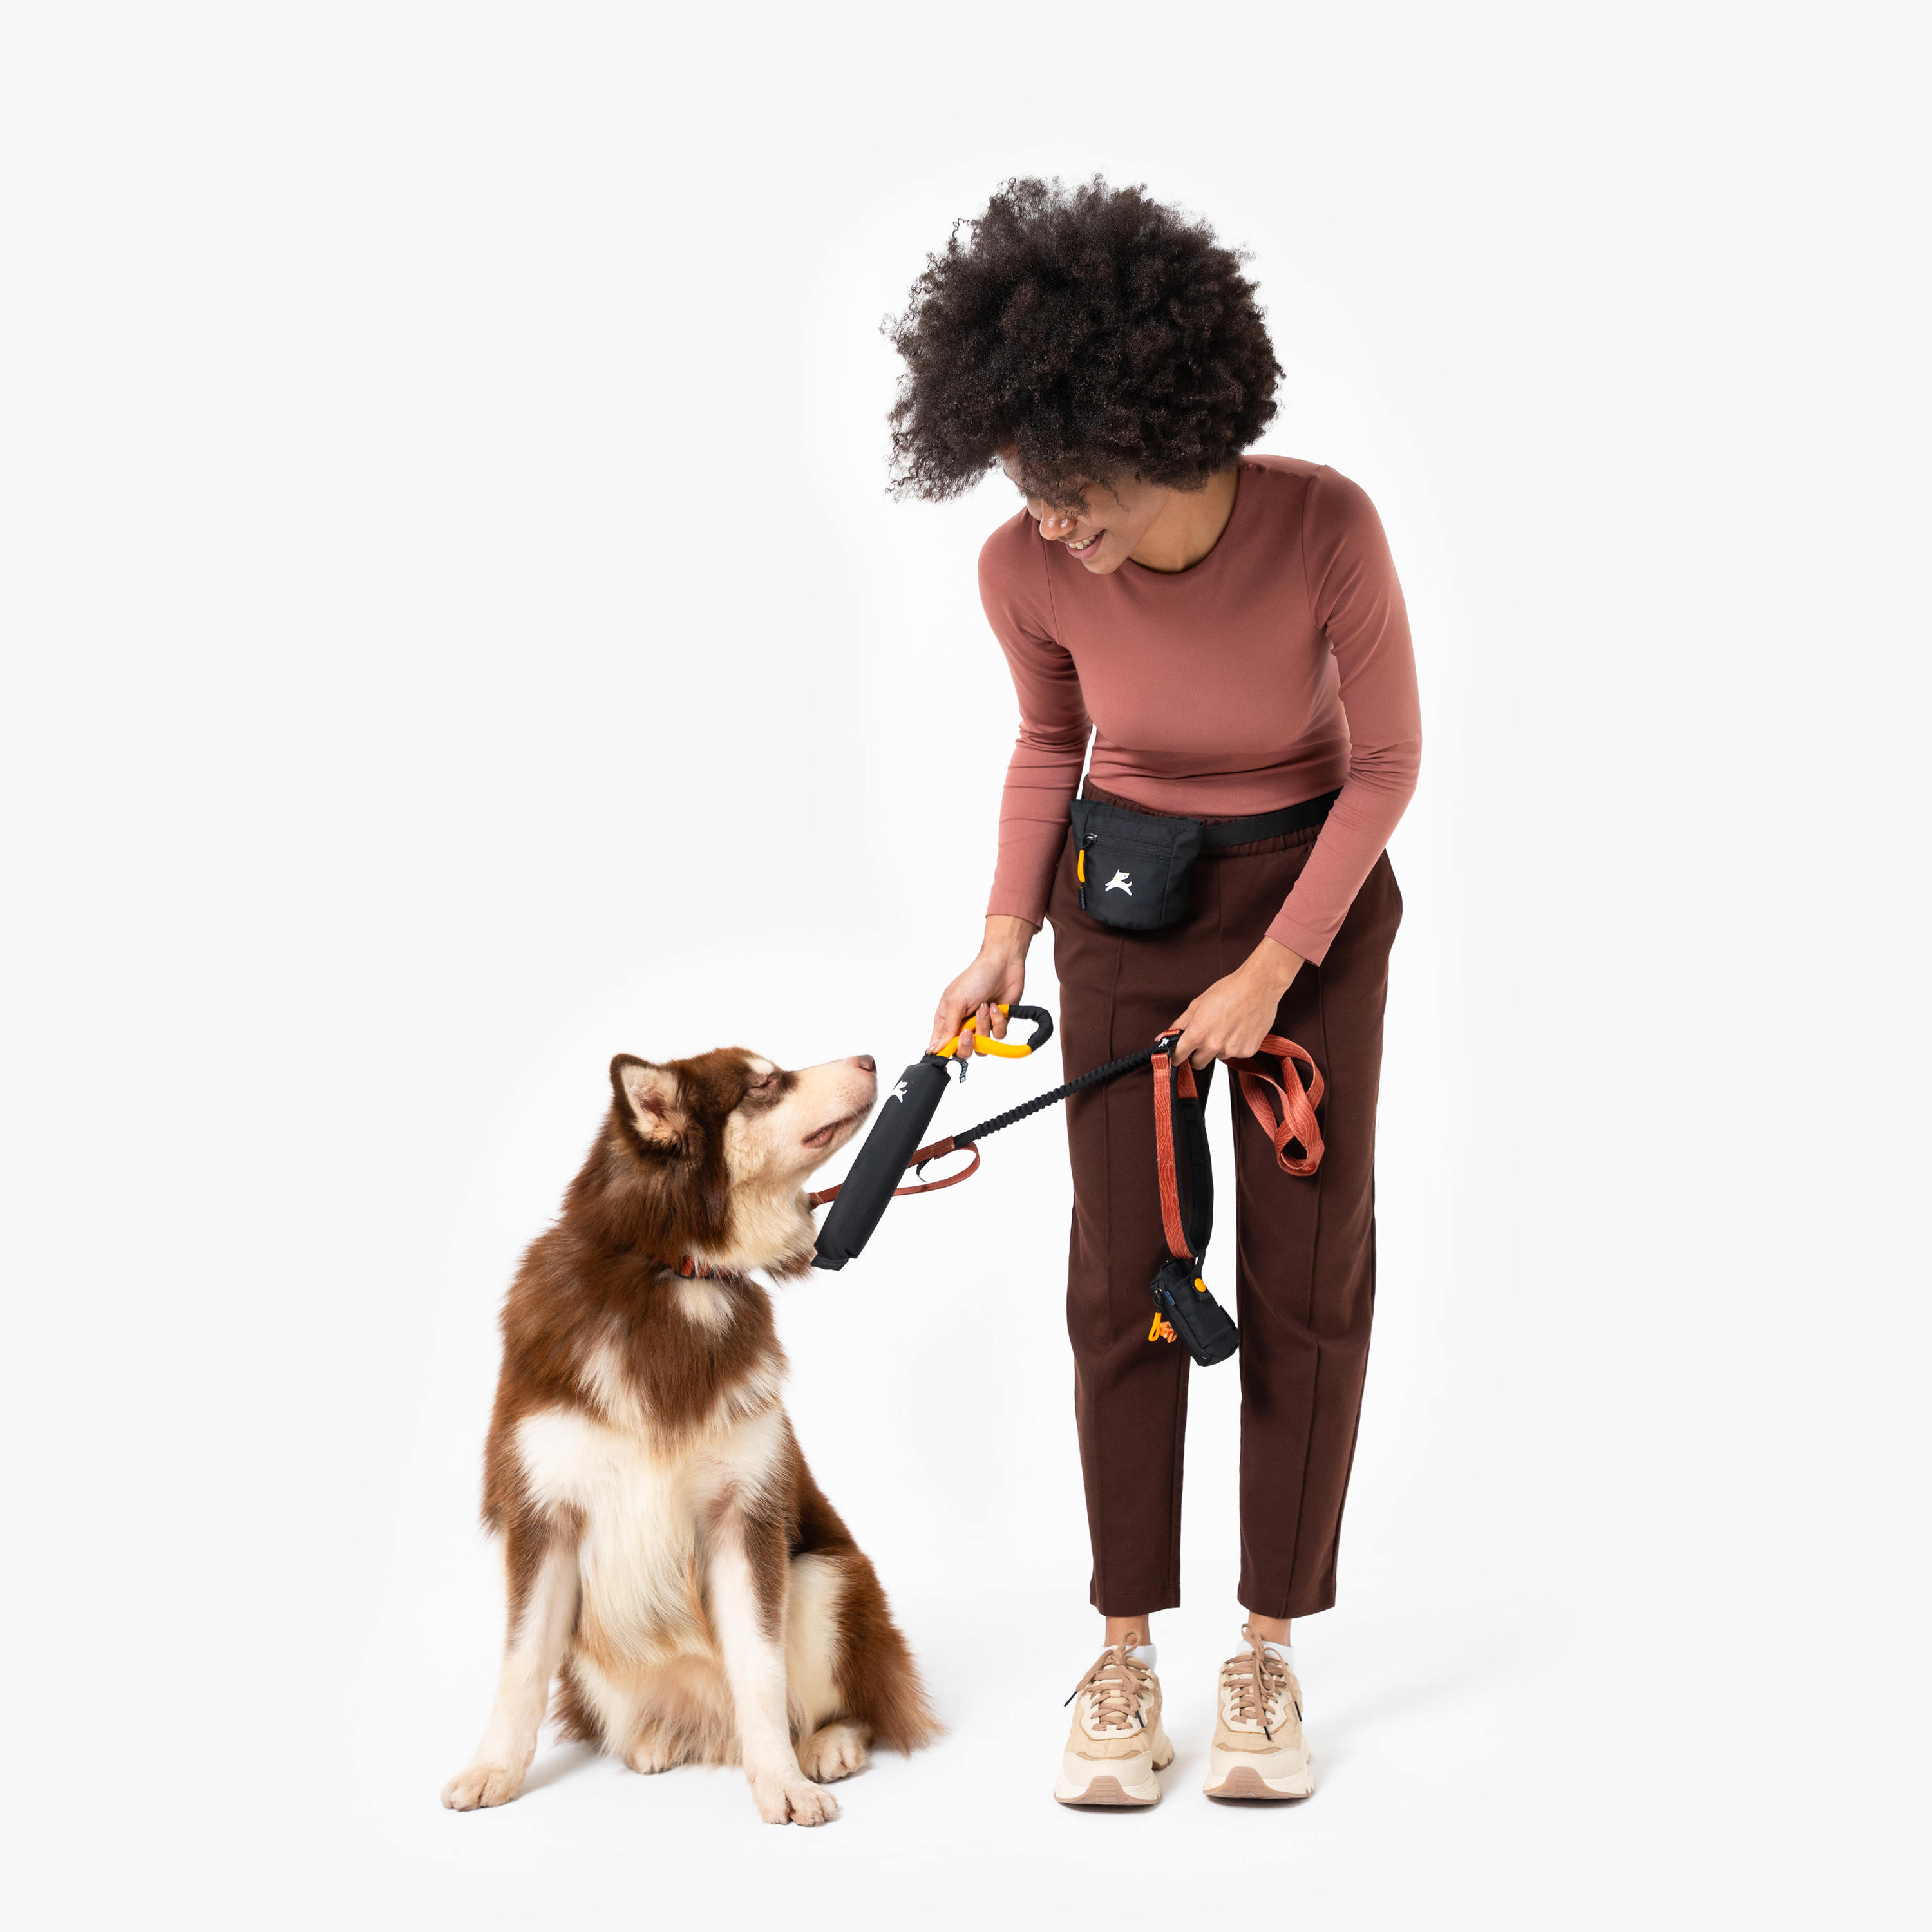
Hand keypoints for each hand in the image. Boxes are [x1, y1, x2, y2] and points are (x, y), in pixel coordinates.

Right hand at [929, 916, 1034, 1055]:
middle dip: (967, 1044)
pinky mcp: (998, 1024)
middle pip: (962, 1051)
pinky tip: (996, 1006)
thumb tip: (934, 1049)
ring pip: (982, 1046)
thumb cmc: (975, 978)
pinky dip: (998, 1021)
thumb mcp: (956, 1003)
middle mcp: (962, 1025)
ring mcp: (981, 1025)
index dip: (943, 1053)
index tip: (948, 1053)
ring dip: (984, 1026)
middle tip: (968, 1031)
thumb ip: (947, 1028)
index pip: (940, 1045)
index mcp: (946, 1020)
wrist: (1003, 965)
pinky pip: (998, 1036)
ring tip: (984, 1007)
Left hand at [1168, 940, 1304, 1070]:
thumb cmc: (1228, 990)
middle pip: (1198, 1063)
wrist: (1259, 986)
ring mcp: (1232, 1050)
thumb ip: (1178, 1025)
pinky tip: (1240, 1029)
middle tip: (1206, 1036)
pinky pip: (1236, 1054)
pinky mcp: (1248, 1051)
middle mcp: (1214, 1046)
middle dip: (1198, 1054)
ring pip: (1218, 1057)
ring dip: (1219, 1048)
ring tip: (1227, 1026)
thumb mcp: (1197, 1004)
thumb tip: (1161, 1038)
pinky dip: (1236, 1045)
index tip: (1178, 1055)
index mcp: (1198, 1034)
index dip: (1176, 1056)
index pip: (1178, 1057)